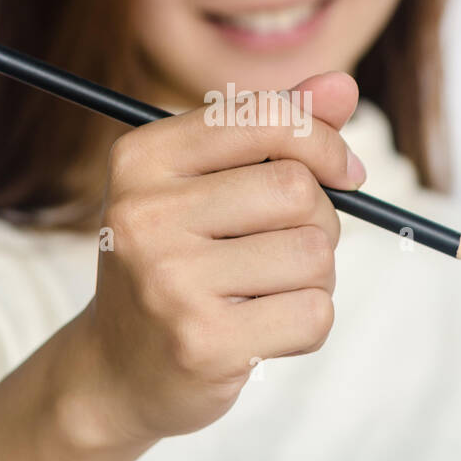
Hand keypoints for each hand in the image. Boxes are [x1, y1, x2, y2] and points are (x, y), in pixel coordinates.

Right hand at [81, 72, 365, 444]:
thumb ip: (274, 129)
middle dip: (318, 219)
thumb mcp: (207, 185)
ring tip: (266, 292)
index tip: (344, 172)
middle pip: (298, 189)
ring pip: (314, 254)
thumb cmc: (176, 265)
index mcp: (141, 158)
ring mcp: (169, 282)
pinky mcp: (203, 343)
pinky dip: (307, 322)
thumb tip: (342, 86)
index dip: (323, 142)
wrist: (116, 373)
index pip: (263, 117)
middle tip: (288, 247)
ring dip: (315, 276)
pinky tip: (262, 330)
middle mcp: (144, 214)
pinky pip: (314, 313)